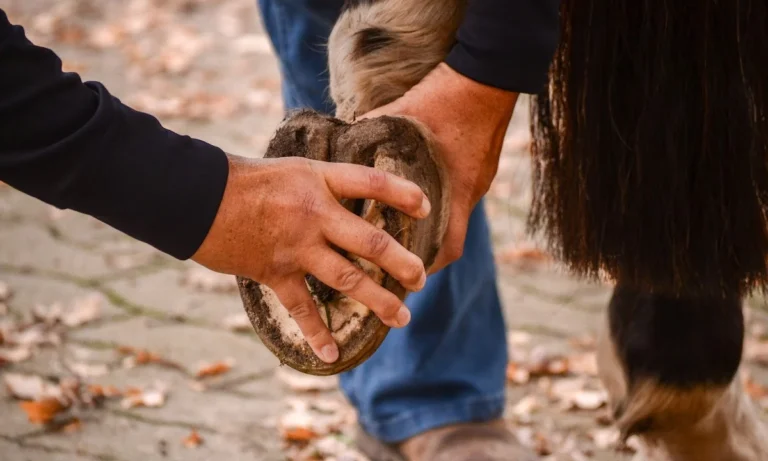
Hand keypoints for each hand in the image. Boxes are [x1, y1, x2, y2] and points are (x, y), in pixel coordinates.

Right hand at [191, 154, 430, 362]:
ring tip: (401, 316)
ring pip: (347, 277)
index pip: (372, 183)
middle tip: (421, 279)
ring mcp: (296, 246)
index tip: (425, 209)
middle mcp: (314, 214)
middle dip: (401, 262)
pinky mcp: (275, 271)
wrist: (196, 197)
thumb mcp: (291, 170)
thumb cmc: (244, 180)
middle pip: (370, 240)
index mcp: (319, 181)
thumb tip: (350, 195)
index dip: (403, 194)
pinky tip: (332, 353)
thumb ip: (323, 185)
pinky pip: (301, 308)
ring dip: (378, 300)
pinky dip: (316, 333)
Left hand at [362, 63, 518, 272]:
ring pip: (457, 216)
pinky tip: (423, 194)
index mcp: (455, 189)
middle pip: (452, 239)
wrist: (489, 72)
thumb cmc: (445, 97)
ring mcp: (480, 178)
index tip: (404, 277)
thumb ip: (370, 133)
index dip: (428, 268)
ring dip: (435, 227)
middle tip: (399, 262)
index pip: (448, 247)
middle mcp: (471, 190)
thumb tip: (339, 141)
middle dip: (428, 255)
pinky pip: (462, 194)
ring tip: (406, 230)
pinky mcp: (482, 165)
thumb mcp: (401, 117)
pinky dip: (444, 201)